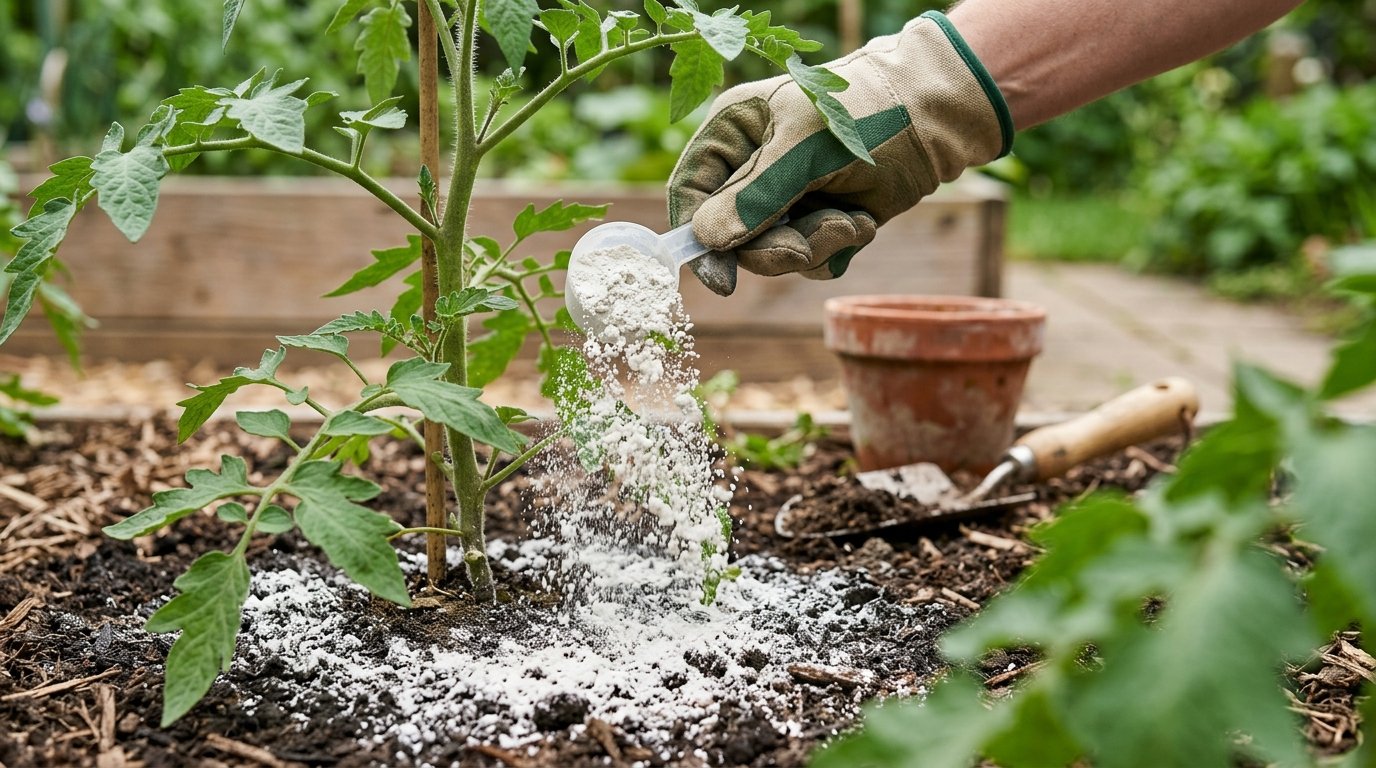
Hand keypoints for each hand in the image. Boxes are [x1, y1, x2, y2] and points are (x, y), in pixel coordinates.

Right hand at [668, 11, 1012, 295]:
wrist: (936, 120)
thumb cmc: (868, 114)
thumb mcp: (807, 149)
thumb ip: (756, 195)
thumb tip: (708, 238)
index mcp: (734, 133)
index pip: (691, 191)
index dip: (696, 237)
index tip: (721, 280)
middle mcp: (752, 168)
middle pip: (732, 236)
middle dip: (774, 247)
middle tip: (807, 245)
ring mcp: (786, 199)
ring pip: (773, 254)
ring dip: (815, 246)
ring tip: (850, 219)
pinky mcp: (820, 221)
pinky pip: (810, 261)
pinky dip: (838, 249)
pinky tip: (862, 219)